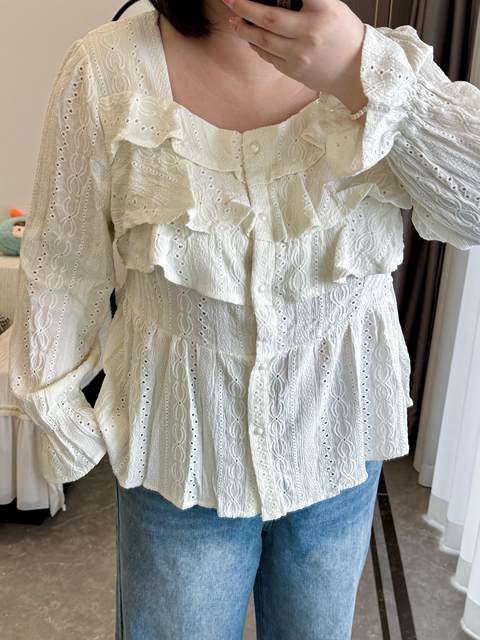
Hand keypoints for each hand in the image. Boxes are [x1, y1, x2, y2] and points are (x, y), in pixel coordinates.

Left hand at [222, 0, 367, 114]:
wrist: (356, 71)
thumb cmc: (344, 36)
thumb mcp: (333, 7)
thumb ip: (307, 1)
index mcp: (324, 10)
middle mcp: (310, 32)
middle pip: (268, 18)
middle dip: (244, 7)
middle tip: (229, 0)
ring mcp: (300, 55)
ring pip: (262, 40)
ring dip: (244, 29)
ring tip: (234, 21)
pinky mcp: (293, 70)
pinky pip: (268, 56)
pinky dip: (256, 45)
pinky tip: (250, 38)